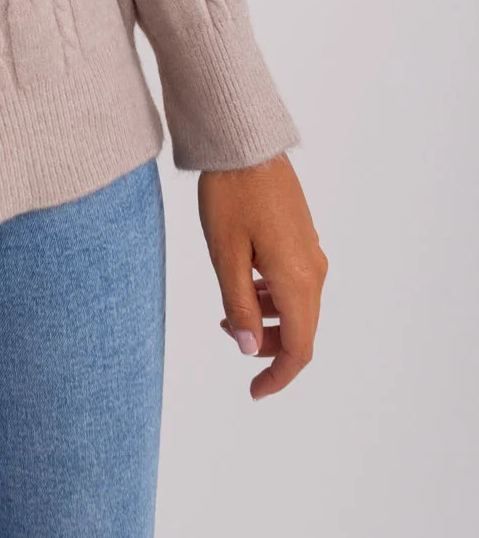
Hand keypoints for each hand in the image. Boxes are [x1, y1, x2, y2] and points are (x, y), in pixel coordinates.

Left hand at [197, 153, 327, 399]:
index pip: (300, 347)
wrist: (245, 145)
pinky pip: (295, 284)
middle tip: (229, 337)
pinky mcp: (303, 239)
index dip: (279, 376)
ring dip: (268, 321)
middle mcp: (314, 271)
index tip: (254, 392)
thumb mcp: (224, 256)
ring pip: (298, 308)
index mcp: (297, 280)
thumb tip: (250, 351)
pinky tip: (242, 285)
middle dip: (268, 347)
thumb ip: (238, 307)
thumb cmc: (230, 196)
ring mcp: (312, 253)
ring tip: (227, 312)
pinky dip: (271, 297)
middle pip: (301, 331)